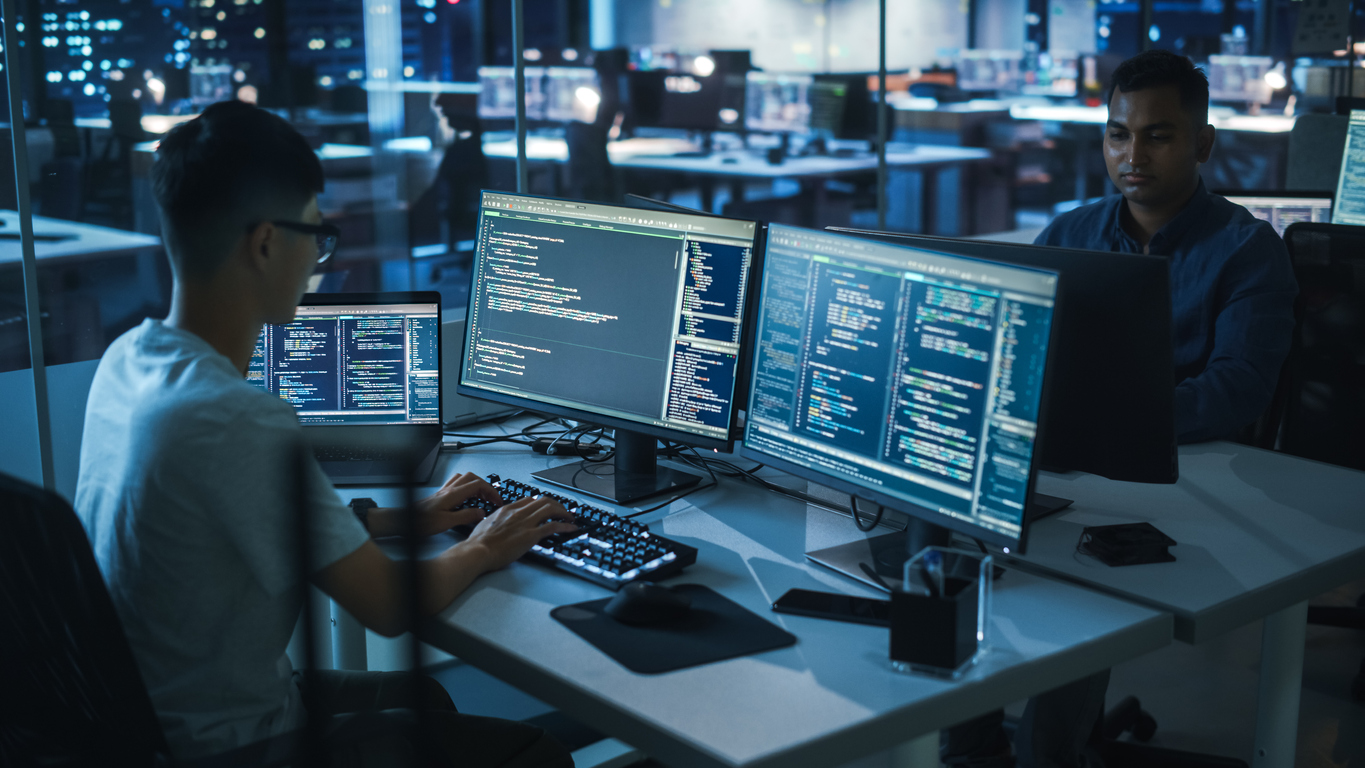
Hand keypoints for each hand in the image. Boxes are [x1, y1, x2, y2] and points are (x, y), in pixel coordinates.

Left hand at [366, 473, 503, 537]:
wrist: (405, 520)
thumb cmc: (422, 522)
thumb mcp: (447, 522)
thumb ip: (466, 516)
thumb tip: (481, 512)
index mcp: (453, 494)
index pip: (478, 485)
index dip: (491, 491)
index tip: (497, 500)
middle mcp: (449, 489)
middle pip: (472, 478)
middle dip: (486, 486)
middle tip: (491, 498)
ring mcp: (444, 491)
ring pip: (464, 478)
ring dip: (475, 484)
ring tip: (481, 496)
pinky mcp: (440, 495)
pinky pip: (456, 484)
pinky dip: (465, 487)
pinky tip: (466, 497)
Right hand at [463, 496, 576, 571]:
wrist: (478, 551)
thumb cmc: (478, 543)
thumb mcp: (486, 525)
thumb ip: (495, 522)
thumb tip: (497, 525)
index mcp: (507, 509)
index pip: (529, 500)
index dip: (540, 502)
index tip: (546, 507)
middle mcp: (518, 513)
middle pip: (543, 501)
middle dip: (556, 504)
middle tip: (563, 510)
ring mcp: (525, 523)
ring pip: (550, 509)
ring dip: (564, 512)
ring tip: (570, 517)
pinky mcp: (531, 535)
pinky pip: (553, 526)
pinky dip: (565, 526)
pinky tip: (571, 528)